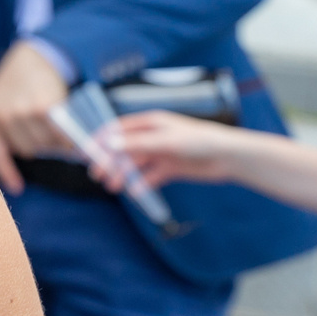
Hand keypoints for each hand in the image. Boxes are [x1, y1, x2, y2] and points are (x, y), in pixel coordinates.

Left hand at [0, 42, 71, 195]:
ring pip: (45, 145)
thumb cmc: (17, 82)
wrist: (34, 55)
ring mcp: (22, 112)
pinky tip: (71, 136)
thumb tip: (16, 157)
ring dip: (55, 142)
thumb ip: (0, 125)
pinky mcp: (45, 108)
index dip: (8, 172)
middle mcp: (1, 116)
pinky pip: (60, 137)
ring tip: (56, 125)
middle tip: (47, 132)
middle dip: (40, 145)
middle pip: (27, 150)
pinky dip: (68, 140)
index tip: (18, 189)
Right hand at [95, 110, 255, 190]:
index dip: (101, 140)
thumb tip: (108, 143)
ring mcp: (161, 153)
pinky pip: (151, 176)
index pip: (118, 129)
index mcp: (149, 123)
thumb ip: (137, 143)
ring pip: (135, 164)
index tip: (88, 153)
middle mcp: (153, 137)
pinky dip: (142, 183)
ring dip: (123, 174)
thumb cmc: (199, 141)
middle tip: (97, 176)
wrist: (228, 157)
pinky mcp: (170, 168)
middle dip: (109, 161)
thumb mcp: (165, 141)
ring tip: (113, 187)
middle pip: (124, 149)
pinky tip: (136, 192)